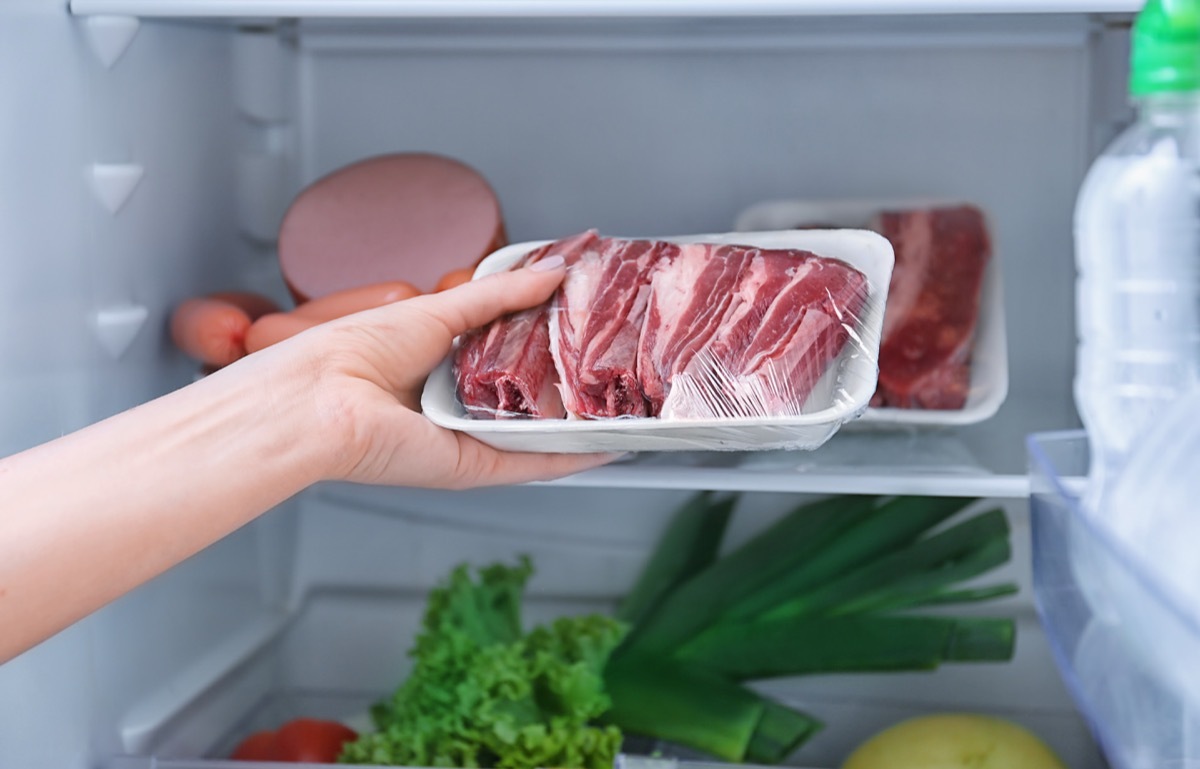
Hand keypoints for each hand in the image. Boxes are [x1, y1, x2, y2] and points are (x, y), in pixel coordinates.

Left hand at [256, 255, 613, 488]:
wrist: (322, 402)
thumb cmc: (357, 353)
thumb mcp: (440, 310)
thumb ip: (500, 294)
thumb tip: (553, 270)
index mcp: (445, 366)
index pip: (511, 353)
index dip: (551, 338)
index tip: (591, 320)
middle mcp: (459, 406)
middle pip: (529, 394)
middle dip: (572, 380)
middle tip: (618, 360)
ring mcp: (470, 439)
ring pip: (538, 432)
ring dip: (581, 420)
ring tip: (626, 398)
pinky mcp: (476, 468)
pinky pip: (534, 464)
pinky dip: (573, 456)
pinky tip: (609, 443)